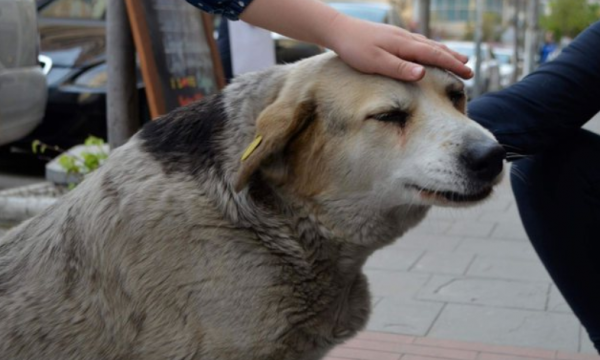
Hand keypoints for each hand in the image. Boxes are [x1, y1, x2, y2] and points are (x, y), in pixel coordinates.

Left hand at [325, 14, 472, 80]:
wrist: (338, 30)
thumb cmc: (354, 49)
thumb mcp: (375, 62)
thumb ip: (399, 68)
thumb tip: (423, 73)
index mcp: (404, 46)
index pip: (435, 56)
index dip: (452, 65)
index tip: (468, 74)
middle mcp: (405, 39)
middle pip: (436, 49)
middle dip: (454, 60)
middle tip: (470, 71)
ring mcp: (399, 37)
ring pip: (428, 45)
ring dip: (444, 53)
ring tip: (457, 59)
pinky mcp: (392, 37)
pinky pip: (419, 43)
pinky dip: (431, 49)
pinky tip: (430, 51)